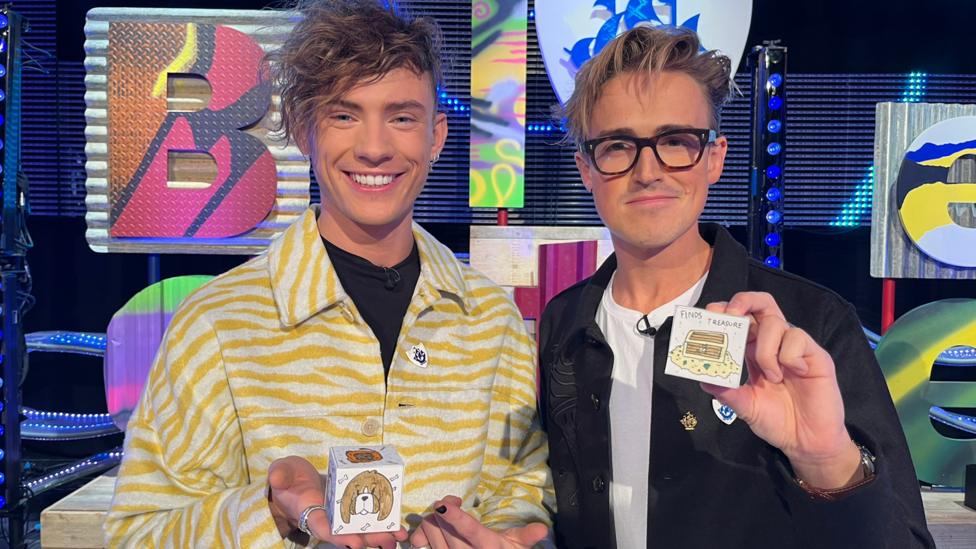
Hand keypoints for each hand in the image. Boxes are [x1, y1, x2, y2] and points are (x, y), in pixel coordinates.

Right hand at [267, 456, 407, 548]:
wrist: (294, 481)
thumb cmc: (288, 477)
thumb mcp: (282, 472)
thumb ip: (280, 474)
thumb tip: (277, 478)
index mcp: (308, 511)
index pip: (324, 527)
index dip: (339, 536)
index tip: (355, 543)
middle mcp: (327, 517)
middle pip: (348, 532)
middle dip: (368, 538)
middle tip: (386, 543)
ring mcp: (340, 513)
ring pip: (361, 528)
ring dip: (380, 534)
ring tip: (398, 538)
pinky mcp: (350, 506)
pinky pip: (368, 516)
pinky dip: (383, 521)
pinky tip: (398, 528)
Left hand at [408, 495, 547, 548]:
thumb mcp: (516, 547)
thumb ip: (527, 536)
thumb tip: (542, 529)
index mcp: (486, 546)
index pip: (469, 530)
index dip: (455, 517)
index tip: (443, 505)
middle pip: (444, 526)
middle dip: (444, 509)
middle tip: (453, 502)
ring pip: (430, 532)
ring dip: (433, 518)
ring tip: (444, 514)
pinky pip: (421, 542)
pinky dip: (421, 532)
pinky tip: (431, 527)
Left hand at [699, 292, 861, 488]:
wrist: (807, 442)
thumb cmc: (777, 421)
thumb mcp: (745, 407)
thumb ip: (726, 393)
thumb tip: (703, 378)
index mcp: (752, 351)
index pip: (739, 318)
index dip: (724, 311)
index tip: (709, 317)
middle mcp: (772, 343)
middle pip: (761, 303)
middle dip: (743, 301)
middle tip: (731, 315)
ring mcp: (794, 347)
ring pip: (775, 322)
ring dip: (766, 349)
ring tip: (772, 377)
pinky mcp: (815, 355)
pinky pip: (798, 338)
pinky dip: (789, 356)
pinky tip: (795, 374)